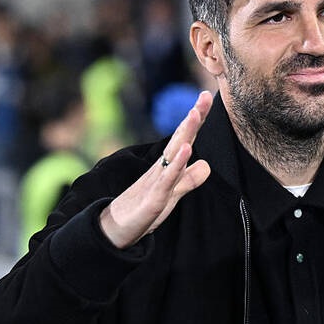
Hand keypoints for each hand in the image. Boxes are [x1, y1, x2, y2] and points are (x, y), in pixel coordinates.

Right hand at [99, 91, 212, 247]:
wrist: (117, 227)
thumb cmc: (145, 208)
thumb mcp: (173, 193)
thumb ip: (189, 179)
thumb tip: (206, 165)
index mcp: (168, 165)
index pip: (185, 138)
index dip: (197, 120)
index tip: (205, 97)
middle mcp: (162, 167)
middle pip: (181, 138)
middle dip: (193, 117)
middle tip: (204, 96)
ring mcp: (158, 180)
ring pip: (174, 152)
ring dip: (185, 133)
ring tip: (195, 113)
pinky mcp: (155, 196)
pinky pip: (168, 177)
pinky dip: (178, 163)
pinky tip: (186, 149)